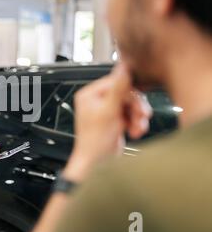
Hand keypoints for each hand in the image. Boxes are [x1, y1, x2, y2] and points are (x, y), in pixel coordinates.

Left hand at [63, 63, 151, 182]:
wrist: (97, 164)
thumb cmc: (95, 142)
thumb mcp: (109, 111)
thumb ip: (118, 89)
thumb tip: (124, 67)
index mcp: (89, 94)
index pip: (115, 81)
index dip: (130, 91)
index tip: (138, 99)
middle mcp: (96, 100)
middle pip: (126, 93)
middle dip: (136, 107)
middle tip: (141, 116)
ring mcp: (106, 110)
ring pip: (131, 104)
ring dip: (137, 117)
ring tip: (137, 127)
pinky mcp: (115, 120)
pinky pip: (131, 114)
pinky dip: (136, 123)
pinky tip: (134, 131)